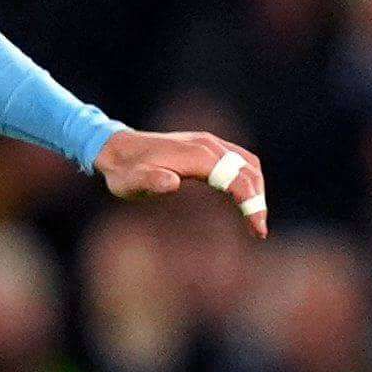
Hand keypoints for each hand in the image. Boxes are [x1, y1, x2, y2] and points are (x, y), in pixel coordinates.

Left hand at [95, 126, 267, 235]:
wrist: (114, 148)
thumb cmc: (123, 171)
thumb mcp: (130, 182)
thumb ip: (150, 181)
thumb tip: (171, 182)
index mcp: (198, 155)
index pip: (238, 179)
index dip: (251, 204)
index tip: (256, 228)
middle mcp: (208, 145)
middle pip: (248, 171)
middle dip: (257, 200)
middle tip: (257, 229)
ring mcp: (208, 142)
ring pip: (247, 163)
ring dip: (255, 188)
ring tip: (253, 216)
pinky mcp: (204, 145)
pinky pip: (237, 159)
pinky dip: (246, 177)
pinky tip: (243, 196)